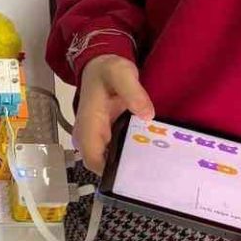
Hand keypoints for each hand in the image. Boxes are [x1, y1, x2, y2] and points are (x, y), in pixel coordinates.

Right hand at [74, 54, 153, 171]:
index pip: (93, 158)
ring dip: (126, 166)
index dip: (111, 172)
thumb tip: (146, 114)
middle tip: (151, 174)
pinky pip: (112, 154)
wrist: (99, 67)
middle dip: (123, 173)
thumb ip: (133, 91)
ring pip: (107, 161)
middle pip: (101, 165)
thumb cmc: (107, 71)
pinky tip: (145, 156)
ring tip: (152, 168)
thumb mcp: (121, 74)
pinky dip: (127, 157)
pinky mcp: (102, 136)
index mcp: (89, 123)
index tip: (136, 174)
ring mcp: (94, 137)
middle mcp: (88, 134)